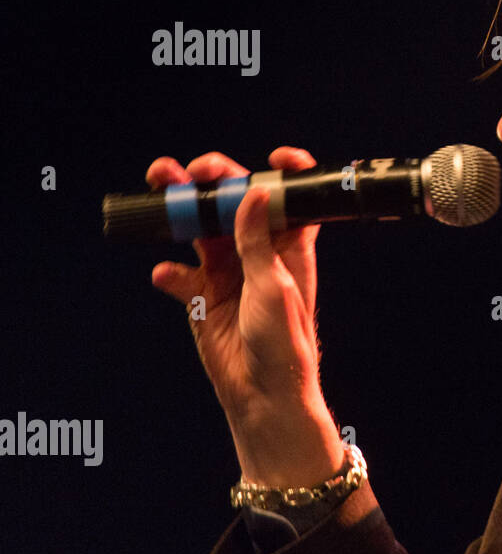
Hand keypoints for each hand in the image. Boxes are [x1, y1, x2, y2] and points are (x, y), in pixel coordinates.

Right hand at [148, 147, 344, 487]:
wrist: (264, 396)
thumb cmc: (284, 343)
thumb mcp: (273, 286)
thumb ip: (256, 241)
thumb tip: (254, 193)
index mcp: (289, 247)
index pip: (290, 200)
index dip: (285, 175)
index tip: (273, 158)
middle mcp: (259, 254)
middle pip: (233, 205)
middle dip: (211, 182)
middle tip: (189, 170)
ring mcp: (230, 274)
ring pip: (201, 231)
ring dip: (180, 210)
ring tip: (159, 187)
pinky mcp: (203, 298)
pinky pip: (181, 275)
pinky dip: (170, 271)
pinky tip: (165, 272)